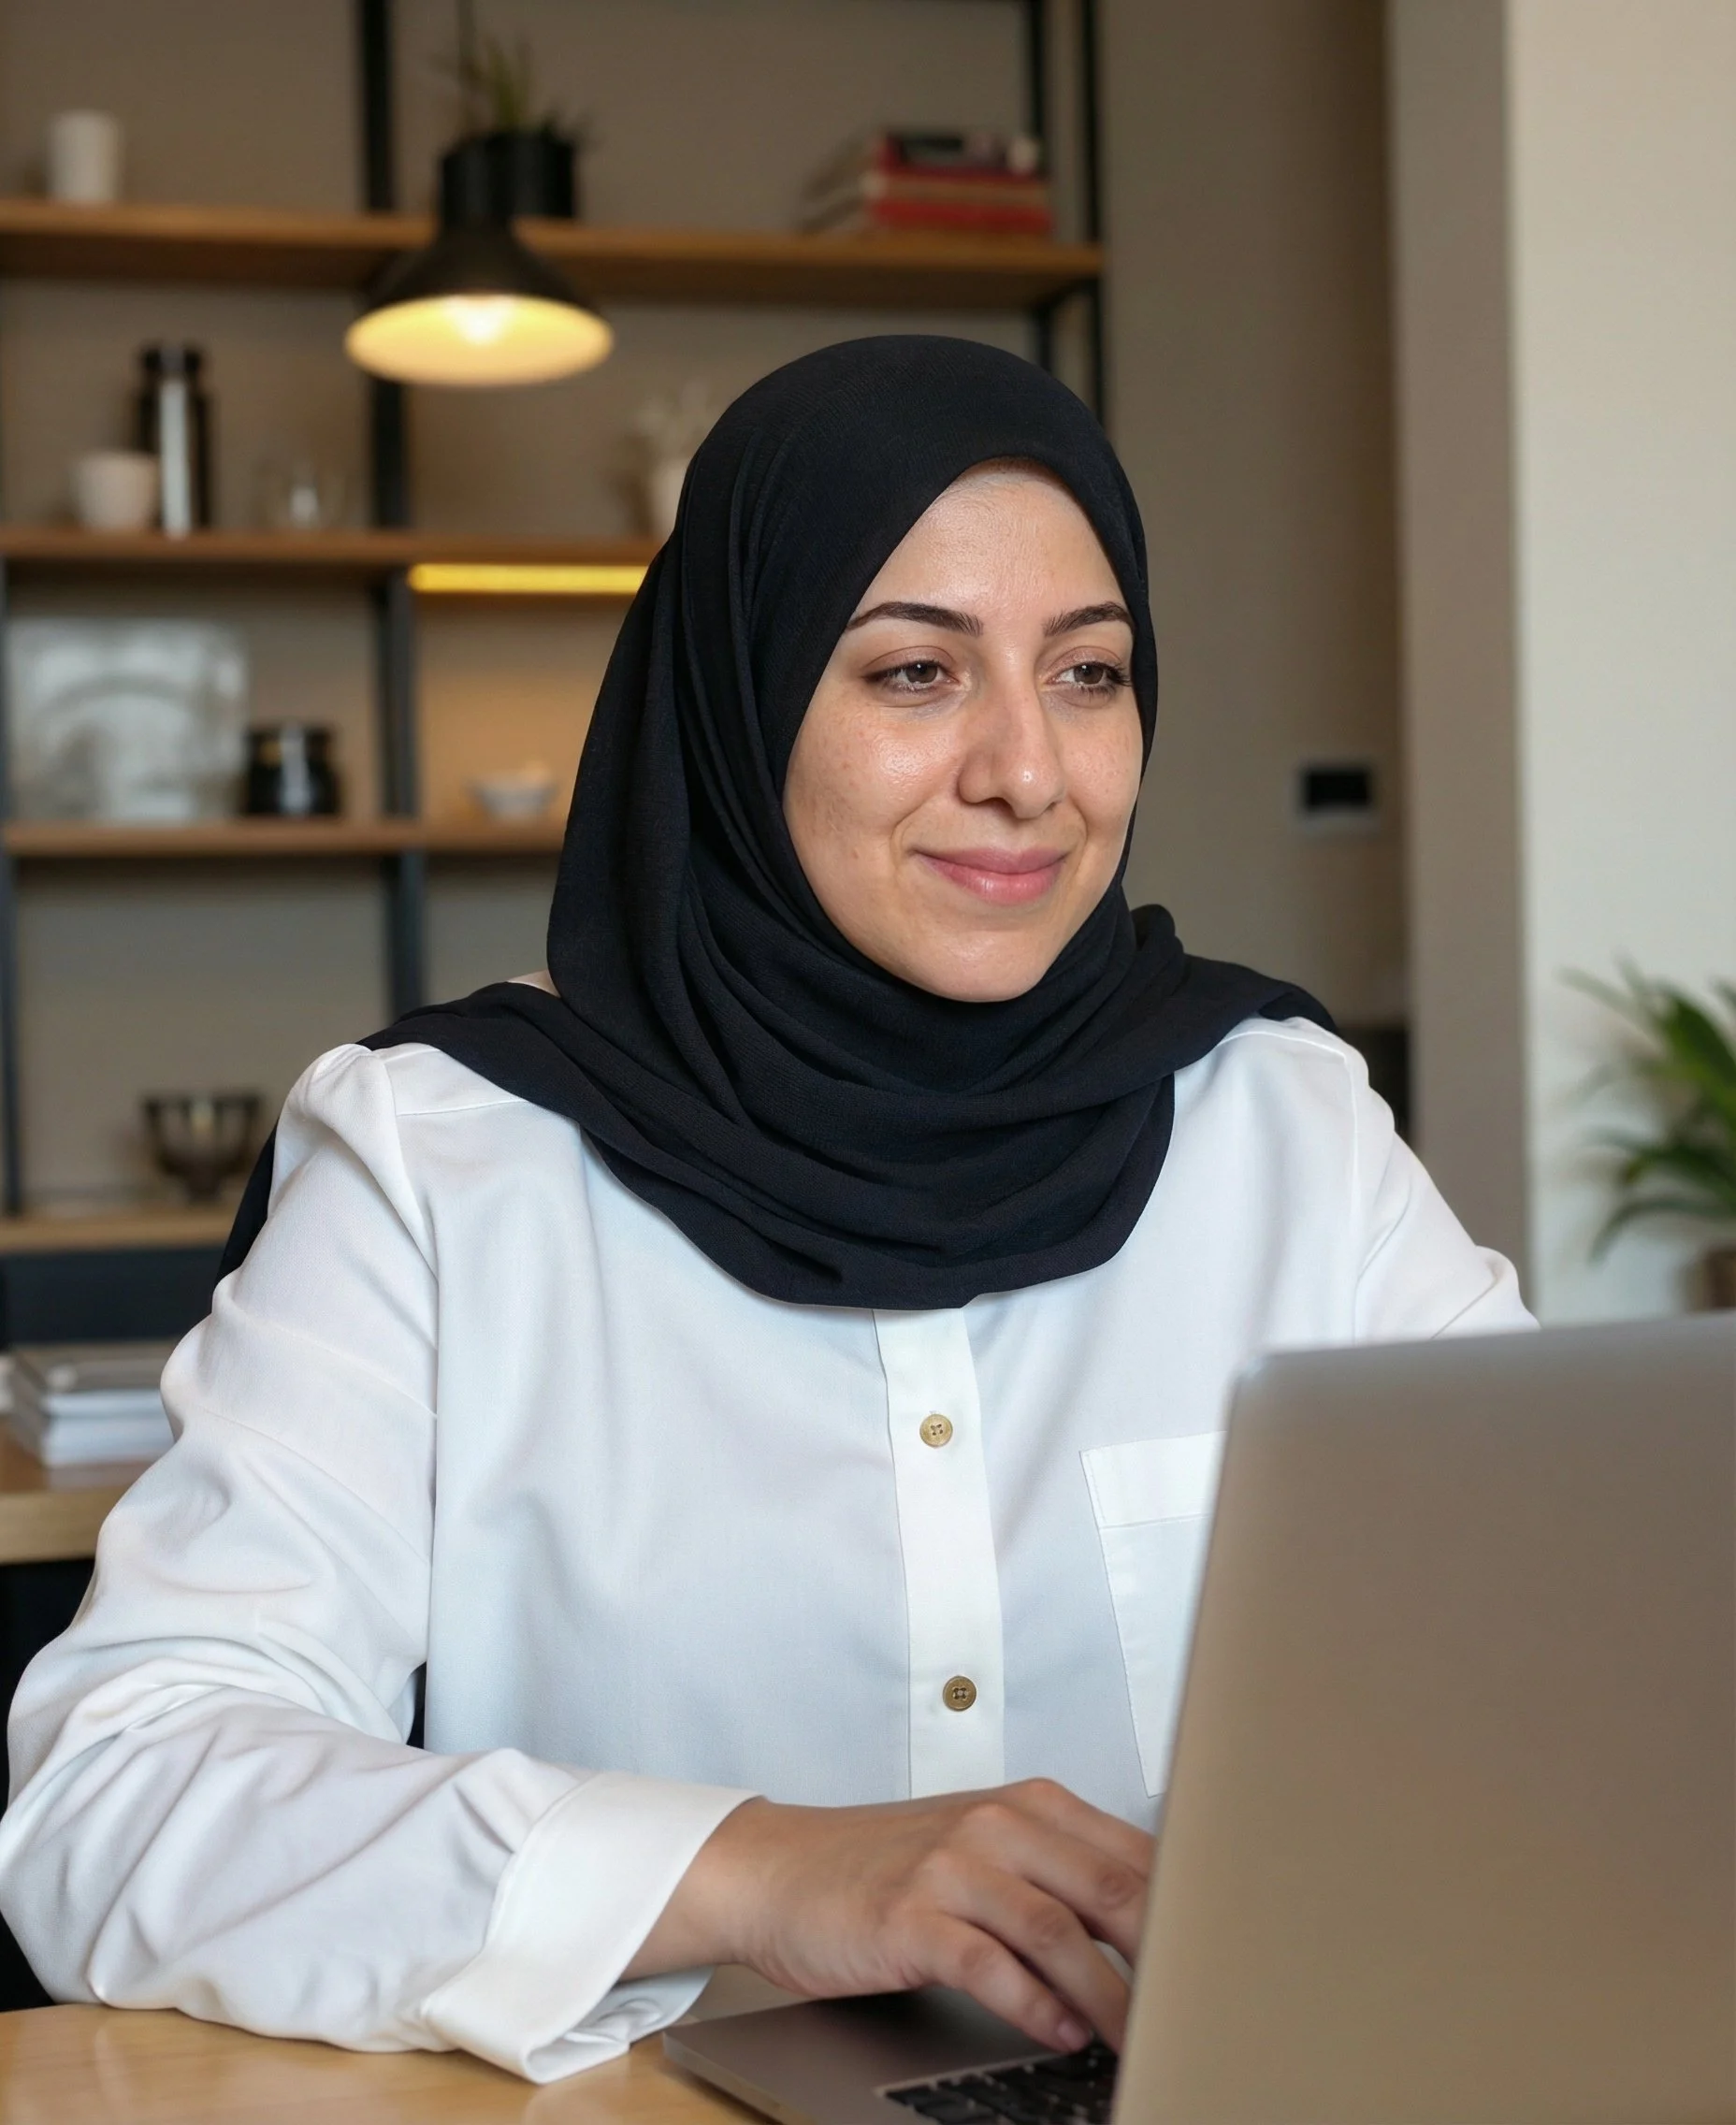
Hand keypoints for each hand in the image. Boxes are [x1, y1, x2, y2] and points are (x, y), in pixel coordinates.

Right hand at [625, 1779, 1150, 2052]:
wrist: (781, 1870)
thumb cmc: (890, 1868)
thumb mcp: (983, 1851)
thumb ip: (1060, 1877)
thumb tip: (1153, 1936)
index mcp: (1029, 1805)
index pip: (1135, 1856)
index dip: (1187, 1915)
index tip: (1220, 1965)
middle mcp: (997, 1823)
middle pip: (1112, 1890)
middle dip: (1165, 1961)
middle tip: (1197, 2013)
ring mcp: (953, 1866)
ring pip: (1059, 1933)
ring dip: (1108, 2000)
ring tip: (1136, 2043)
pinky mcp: (911, 1915)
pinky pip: (991, 1965)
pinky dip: (1035, 2007)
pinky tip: (1057, 2034)